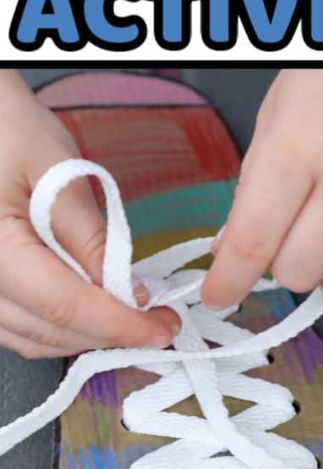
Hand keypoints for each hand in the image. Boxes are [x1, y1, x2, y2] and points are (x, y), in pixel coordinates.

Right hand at [0, 71, 179, 357]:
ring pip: (30, 338)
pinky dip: (58, 327)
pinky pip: (17, 326)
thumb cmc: (10, 129)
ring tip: (131, 319)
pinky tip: (92, 311)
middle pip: (46, 330)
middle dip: (107, 335)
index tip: (161, 329)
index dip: (116, 324)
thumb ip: (91, 238)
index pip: (62, 304)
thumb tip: (129, 293)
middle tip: (158, 324)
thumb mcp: (58, 173)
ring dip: (84, 336)